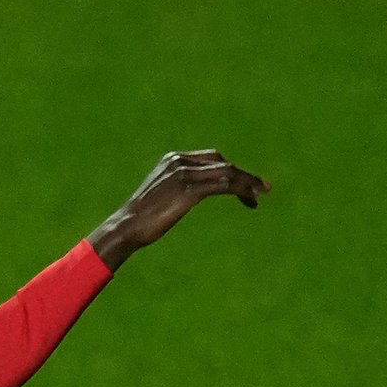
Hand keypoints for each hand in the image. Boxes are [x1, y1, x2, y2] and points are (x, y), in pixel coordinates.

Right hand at [88, 150, 268, 270]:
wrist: (126, 228)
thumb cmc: (140, 220)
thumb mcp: (160, 197)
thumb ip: (177, 189)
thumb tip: (189, 197)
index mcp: (173, 159)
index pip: (212, 159)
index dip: (231, 171)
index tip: (244, 186)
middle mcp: (180, 161)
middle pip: (222, 162)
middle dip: (243, 176)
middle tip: (260, 190)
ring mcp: (184, 174)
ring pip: (227, 172)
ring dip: (247, 182)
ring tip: (261, 193)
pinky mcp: (189, 190)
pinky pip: (223, 185)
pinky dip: (241, 189)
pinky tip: (250, 199)